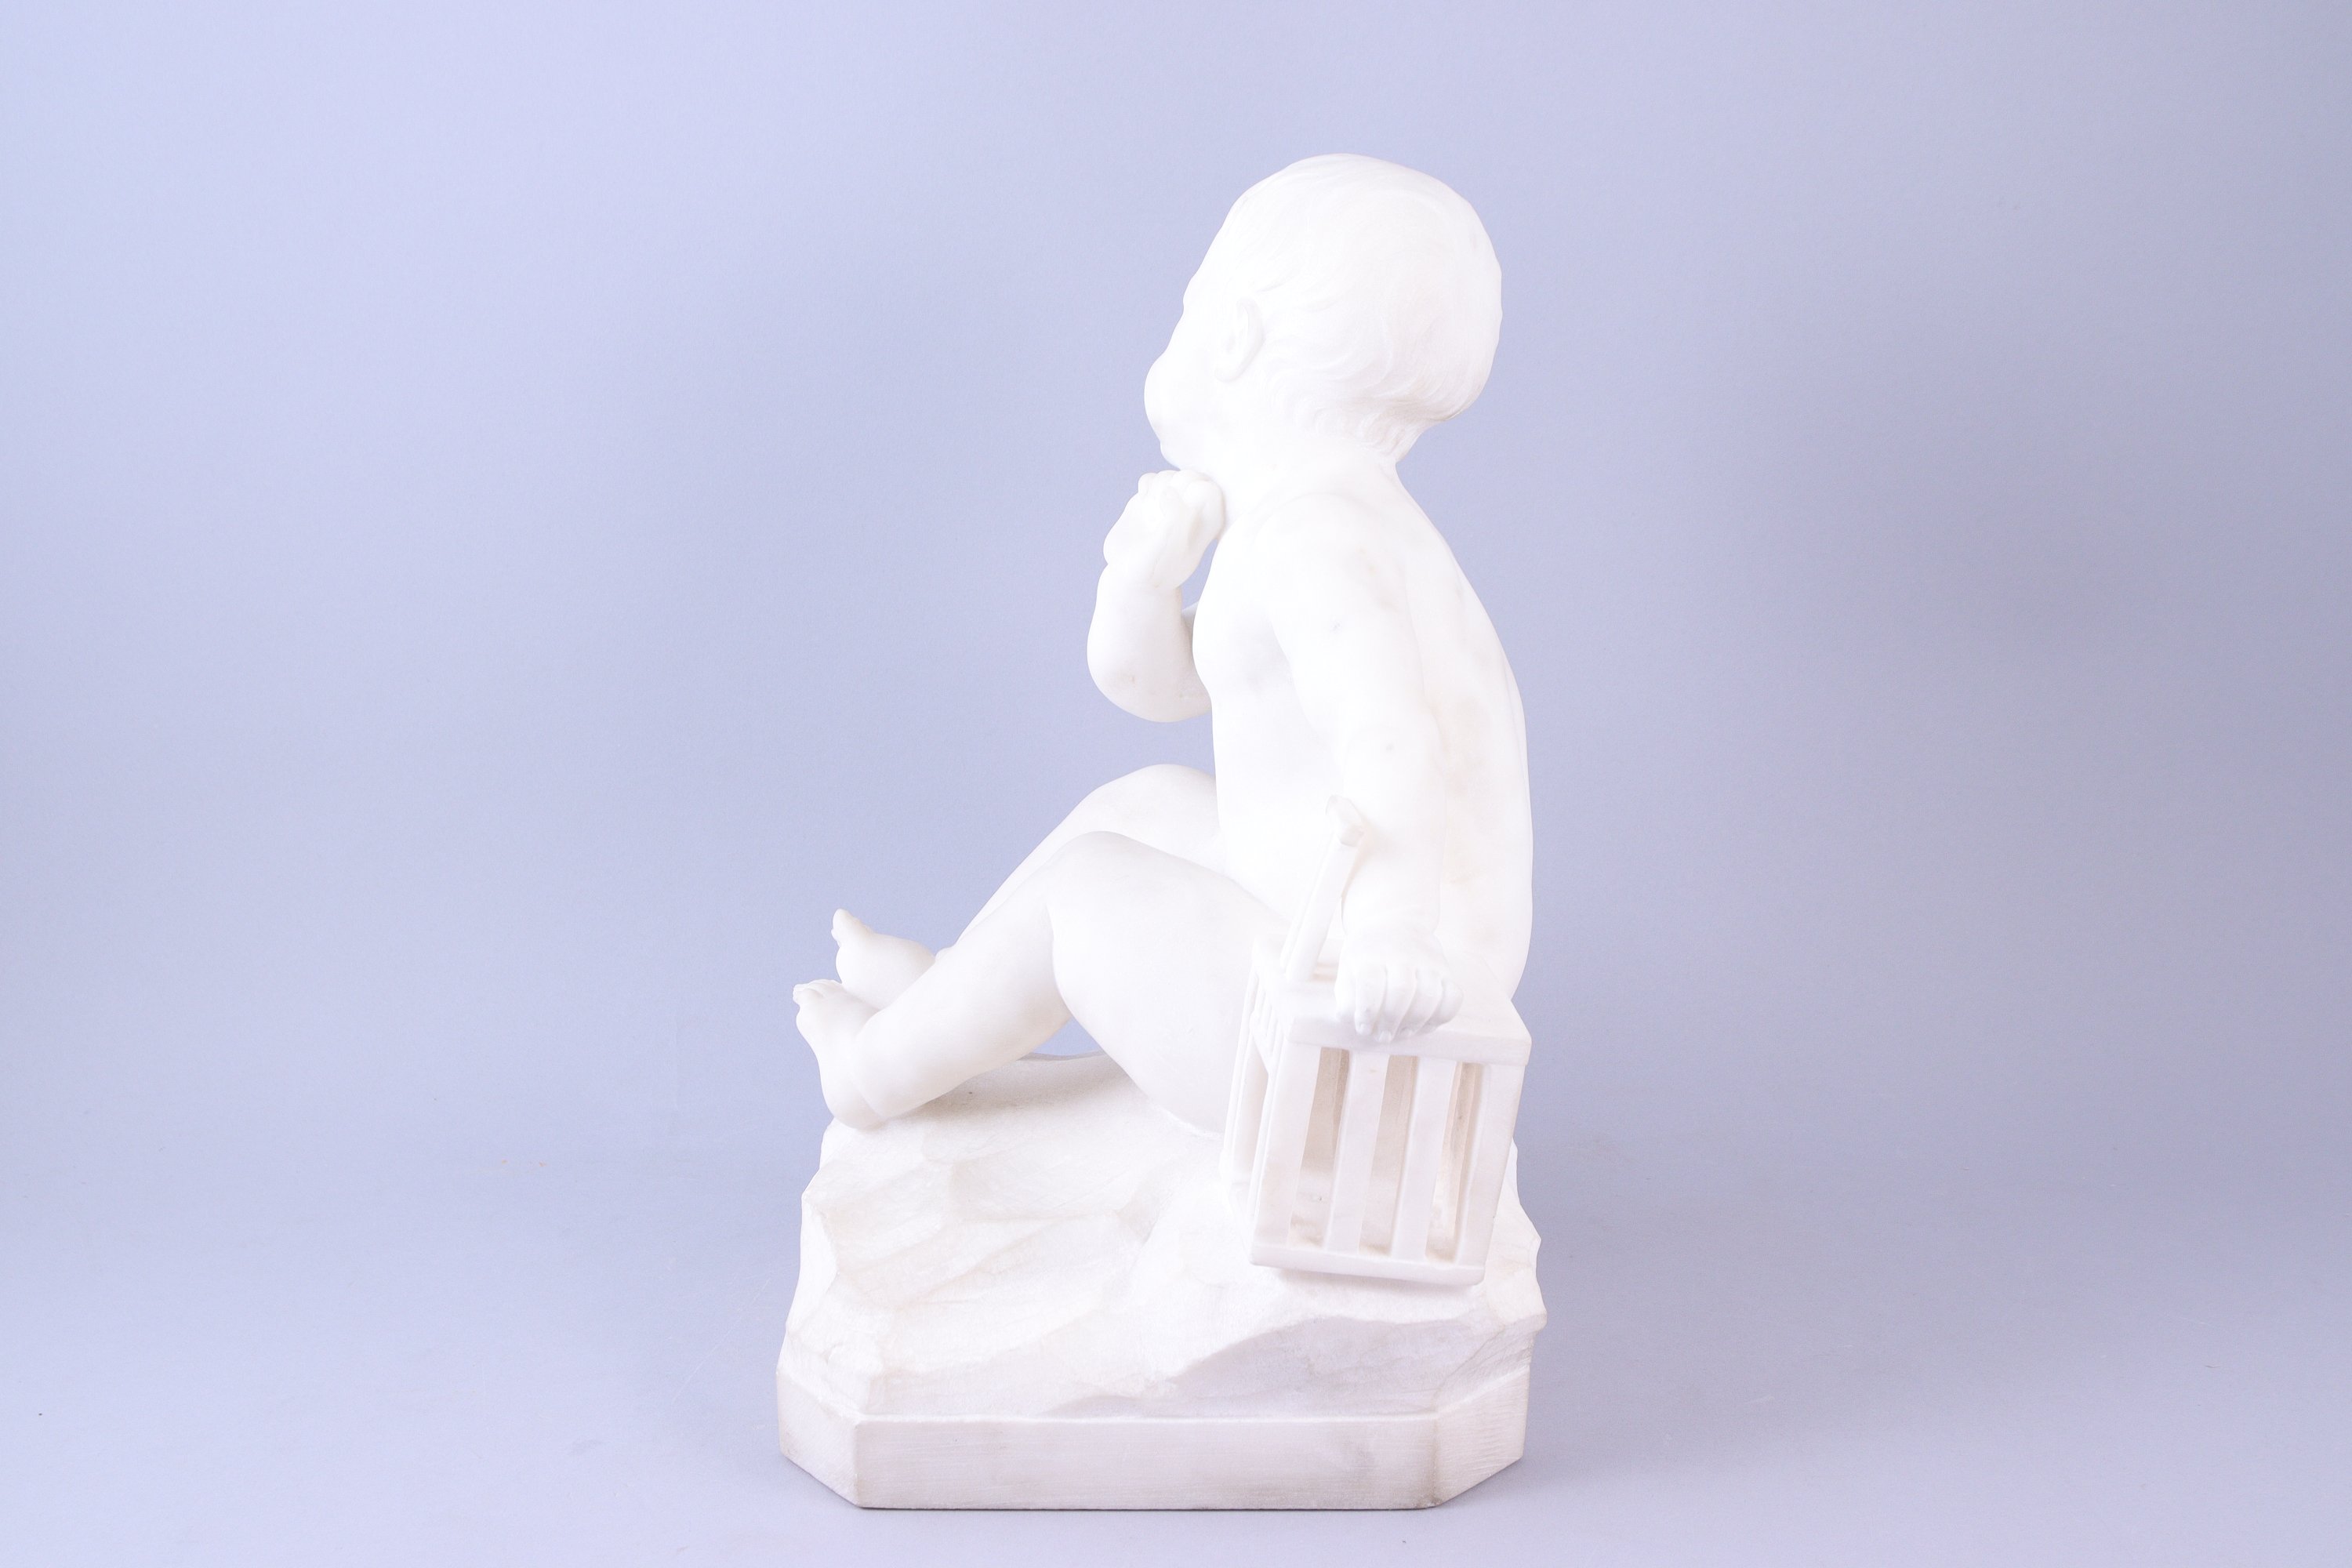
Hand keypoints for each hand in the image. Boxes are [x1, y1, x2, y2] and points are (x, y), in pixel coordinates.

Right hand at [1103, 470, 1225, 589]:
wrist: (1130, 575)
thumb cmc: (1155, 566)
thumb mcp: (1169, 548)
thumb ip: (1176, 519)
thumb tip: (1170, 492)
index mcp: (1209, 522)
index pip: (1210, 490)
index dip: (1191, 497)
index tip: (1179, 516)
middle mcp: (1194, 509)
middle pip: (1190, 476)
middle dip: (1173, 489)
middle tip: (1161, 513)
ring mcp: (1173, 502)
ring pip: (1170, 475)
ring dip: (1157, 490)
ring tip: (1151, 514)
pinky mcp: (1153, 498)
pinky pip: (1152, 477)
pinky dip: (1145, 487)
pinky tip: (1143, 504)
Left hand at [1333, 922, 1460, 1043]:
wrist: (1395, 920)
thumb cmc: (1367, 955)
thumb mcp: (1347, 968)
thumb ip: (1346, 998)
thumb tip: (1353, 1022)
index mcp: (1371, 953)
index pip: (1371, 984)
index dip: (1367, 1012)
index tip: (1363, 1027)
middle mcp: (1401, 953)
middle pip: (1401, 990)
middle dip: (1391, 1021)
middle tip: (1383, 1036)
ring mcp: (1427, 960)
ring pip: (1429, 995)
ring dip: (1415, 1022)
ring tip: (1403, 1033)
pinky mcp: (1446, 969)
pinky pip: (1454, 996)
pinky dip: (1442, 1016)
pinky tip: (1426, 1025)